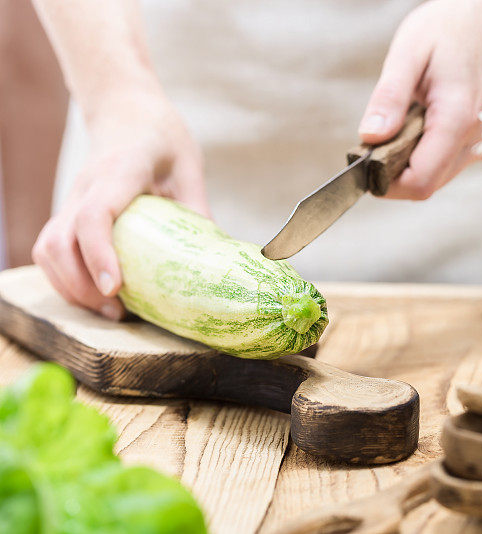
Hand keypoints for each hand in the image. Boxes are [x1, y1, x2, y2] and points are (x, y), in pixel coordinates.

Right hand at [32, 89, 208, 319]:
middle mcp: (85, 187)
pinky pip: (51, 249)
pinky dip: (66, 278)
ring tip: (109, 310)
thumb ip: (197, 208)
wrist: (126, 109)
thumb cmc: (162, 137)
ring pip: (47, 248)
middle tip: (118, 312)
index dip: (100, 255)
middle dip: (80, 285)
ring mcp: (71, 199)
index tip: (114, 289)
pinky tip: (96, 295)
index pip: (95, 215)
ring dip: (70, 287)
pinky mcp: (68, 211)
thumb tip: (216, 258)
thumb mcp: (190, 166)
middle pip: (59, 241)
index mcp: (119, 173)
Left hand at [359, 0, 481, 199]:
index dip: (386, 182)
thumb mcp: (408, 52)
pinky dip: (427, 154)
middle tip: (380, 135)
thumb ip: (389, 97)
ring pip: (438, 178)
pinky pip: (449, 164)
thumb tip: (370, 137)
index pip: (420, 181)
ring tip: (404, 121)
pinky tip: (422, 123)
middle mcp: (476, 138)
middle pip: (427, 185)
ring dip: (410, 162)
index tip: (365, 162)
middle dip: (394, 171)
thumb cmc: (449, 28)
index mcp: (457, 118)